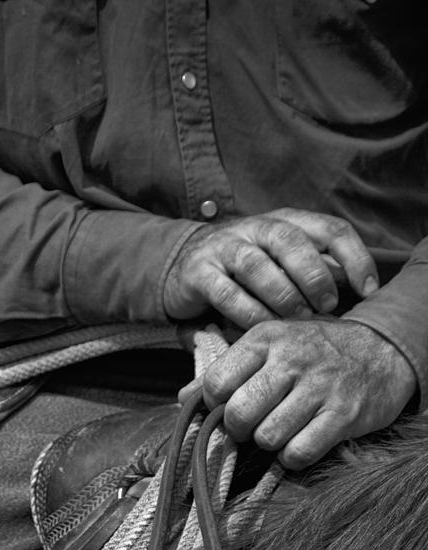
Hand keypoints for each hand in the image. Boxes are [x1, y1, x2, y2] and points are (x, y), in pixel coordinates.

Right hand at [164, 208, 378, 329]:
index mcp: (284, 222)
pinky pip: (227, 292)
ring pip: (257, 265)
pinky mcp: (198, 272)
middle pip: (290, 240)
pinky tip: (264, 327)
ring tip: (298, 319)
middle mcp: (255, 228)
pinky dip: (248, 312)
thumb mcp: (280, 263)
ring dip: (283, 295)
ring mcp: (223, 247)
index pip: (329, 229)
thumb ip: (313, 271)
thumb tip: (357, 293)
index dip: (355, 257)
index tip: (368, 290)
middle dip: (315, 275)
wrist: (179, 266)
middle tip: (328, 306)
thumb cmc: (243, 272)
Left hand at [179, 319, 416, 469]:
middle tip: (250, 426)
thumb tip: (183, 398)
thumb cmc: (312, 352)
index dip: (215, 404)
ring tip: (279, 431)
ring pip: (267, 437)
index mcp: (266, 338)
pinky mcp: (343, 415)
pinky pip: (299, 452)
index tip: (229, 405)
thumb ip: (226, 370)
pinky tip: (298, 443)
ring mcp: (319, 388)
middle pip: (239, 413)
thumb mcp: (269, 347)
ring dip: (268, 443)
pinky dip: (293, 457)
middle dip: (238, 429)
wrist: (381, 352)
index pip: (216, 382)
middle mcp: (291, 360)